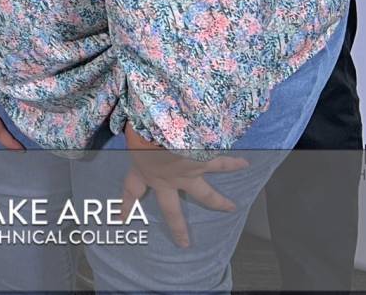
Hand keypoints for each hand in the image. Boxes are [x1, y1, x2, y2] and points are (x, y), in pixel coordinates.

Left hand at [119, 124, 248, 248]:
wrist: (163, 126)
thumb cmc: (140, 127)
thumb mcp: (128, 130)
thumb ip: (128, 132)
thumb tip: (125, 121)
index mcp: (143, 170)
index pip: (131, 190)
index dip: (126, 205)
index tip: (121, 219)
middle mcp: (166, 178)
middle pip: (172, 209)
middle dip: (178, 226)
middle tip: (184, 243)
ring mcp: (187, 174)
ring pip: (205, 193)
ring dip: (218, 201)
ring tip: (231, 207)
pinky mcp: (203, 162)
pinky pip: (221, 164)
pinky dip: (233, 163)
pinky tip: (244, 163)